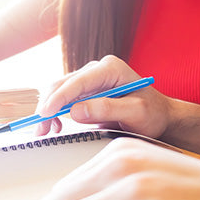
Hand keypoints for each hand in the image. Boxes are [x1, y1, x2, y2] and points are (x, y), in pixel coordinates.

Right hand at [34, 55, 173, 137]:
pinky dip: (55, 111)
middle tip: (40, 129)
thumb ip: (107, 109)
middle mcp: (97, 69)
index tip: (45, 114)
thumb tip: (75, 111)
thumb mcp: (135, 113)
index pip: (78, 81)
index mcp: (110, 68)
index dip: (59, 97)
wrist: (160, 115)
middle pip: (63, 84)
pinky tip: (56, 126)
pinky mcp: (86, 91)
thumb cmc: (153, 114)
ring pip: (59, 90)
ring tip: (44, 131)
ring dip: (48, 110)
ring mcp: (90, 79)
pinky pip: (64, 98)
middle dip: (48, 106)